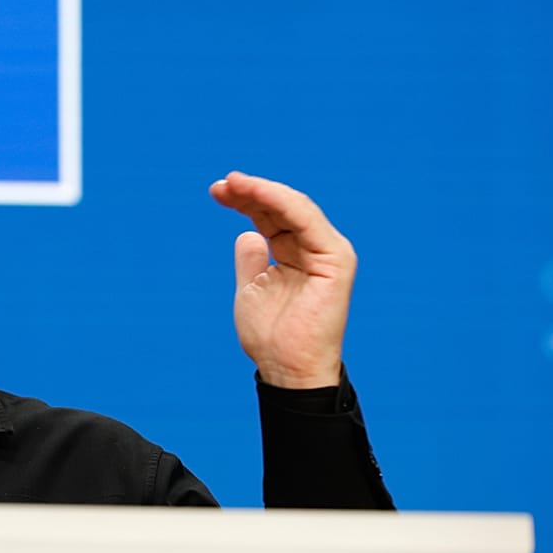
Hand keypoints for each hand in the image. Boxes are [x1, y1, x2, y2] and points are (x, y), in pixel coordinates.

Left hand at [209, 172, 353, 388]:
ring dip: (261, 191)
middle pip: (281, 207)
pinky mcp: (336, 259)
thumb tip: (247, 233)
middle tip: (219, 185)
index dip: (246, 200)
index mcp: (298, 253)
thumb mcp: (251, 287)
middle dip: (249, 192)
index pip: (272, 216)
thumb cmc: (270, 335)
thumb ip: (251, 258)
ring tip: (231, 184)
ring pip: (294, 207)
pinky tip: (254, 192)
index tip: (217, 191)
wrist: (286, 368)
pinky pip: (305, 220)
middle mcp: (316, 247)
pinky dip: (279, 202)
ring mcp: (329, 251)